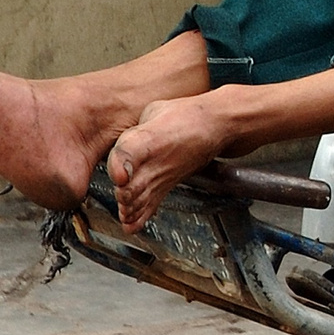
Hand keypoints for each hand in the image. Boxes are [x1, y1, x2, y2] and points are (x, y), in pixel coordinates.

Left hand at [106, 94, 233, 231]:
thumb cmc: (183, 116)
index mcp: (148, 137)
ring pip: (141, 200)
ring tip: (124, 212)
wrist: (214, 126)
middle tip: (120, 195)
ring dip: (130, 209)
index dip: (121, 166)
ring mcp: (161, 177)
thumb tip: (119, 146)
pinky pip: (151, 206)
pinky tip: (130, 225)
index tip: (120, 177)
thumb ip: (132, 129)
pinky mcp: (166, 185)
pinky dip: (140, 218)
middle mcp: (154, 161)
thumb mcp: (155, 110)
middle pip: (134, 185)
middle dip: (124, 194)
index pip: (130, 152)